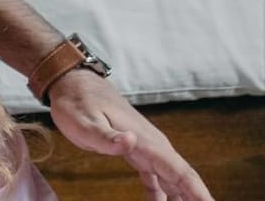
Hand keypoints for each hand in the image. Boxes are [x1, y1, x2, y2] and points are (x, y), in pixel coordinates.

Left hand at [47, 70, 211, 200]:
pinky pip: (157, 177)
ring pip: (172, 179)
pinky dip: (163, 193)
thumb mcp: (84, 122)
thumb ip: (107, 136)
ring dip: (182, 197)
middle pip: (182, 178)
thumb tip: (130, 141)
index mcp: (146, 141)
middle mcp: (153, 146)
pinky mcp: (137, 151)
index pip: (179, 172)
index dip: (197, 192)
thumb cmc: (78, 103)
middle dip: (196, 198)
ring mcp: (147, 148)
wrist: (76, 84)